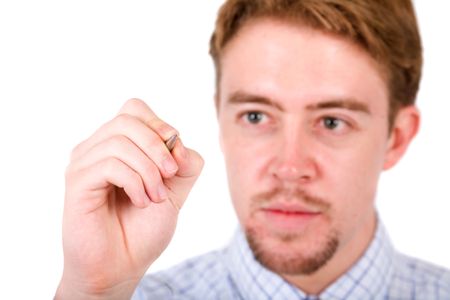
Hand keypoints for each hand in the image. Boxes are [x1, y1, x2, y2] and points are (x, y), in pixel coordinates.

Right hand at [55, 99, 203, 298]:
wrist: (122, 265)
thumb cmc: (144, 227)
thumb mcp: (177, 191)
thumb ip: (185, 163)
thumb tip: (177, 141)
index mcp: (118, 145)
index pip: (135, 109)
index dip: (159, 125)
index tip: (175, 158)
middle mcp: (97, 148)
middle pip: (128, 120)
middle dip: (157, 147)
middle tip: (170, 176)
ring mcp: (83, 163)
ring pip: (120, 141)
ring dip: (149, 171)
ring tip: (155, 198)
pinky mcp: (76, 181)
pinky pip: (110, 165)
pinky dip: (135, 183)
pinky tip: (141, 202)